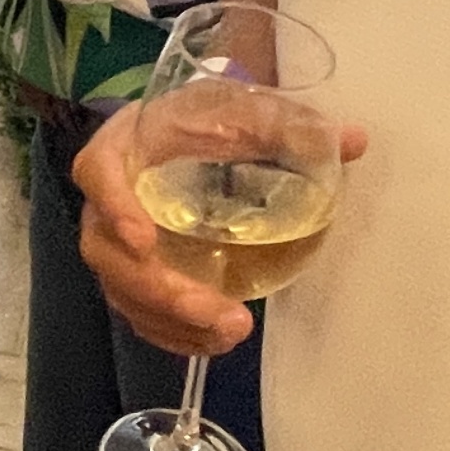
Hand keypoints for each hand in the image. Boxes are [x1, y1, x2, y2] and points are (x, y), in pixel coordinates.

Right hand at [74, 103, 370, 357]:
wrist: (190, 131)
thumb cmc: (208, 116)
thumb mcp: (244, 109)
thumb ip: (291, 125)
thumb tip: (353, 140)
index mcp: (124, 144)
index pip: (97, 172)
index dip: (114, 207)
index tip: (146, 240)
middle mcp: (108, 196)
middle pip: (106, 251)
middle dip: (156, 288)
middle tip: (210, 309)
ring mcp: (118, 241)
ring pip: (123, 291)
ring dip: (170, 320)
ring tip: (230, 332)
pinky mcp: (135, 272)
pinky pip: (141, 312)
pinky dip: (174, 334)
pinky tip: (218, 341)